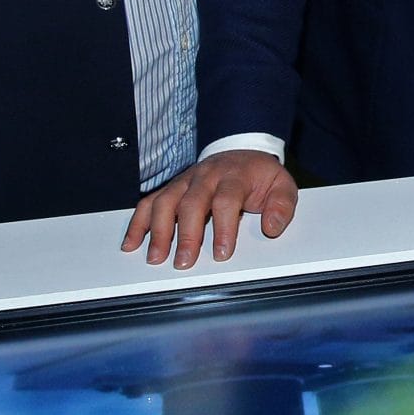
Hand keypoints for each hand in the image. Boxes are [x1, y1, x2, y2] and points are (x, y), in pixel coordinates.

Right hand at [122, 150, 299, 267]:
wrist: (241, 152)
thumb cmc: (260, 176)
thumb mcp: (282, 185)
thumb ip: (282, 206)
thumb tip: (271, 227)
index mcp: (235, 176)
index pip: (226, 200)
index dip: (223, 227)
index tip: (222, 253)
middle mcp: (206, 176)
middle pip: (191, 203)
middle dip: (186, 234)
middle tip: (184, 262)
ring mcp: (185, 181)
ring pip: (165, 201)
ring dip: (158, 231)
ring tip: (155, 258)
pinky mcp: (172, 188)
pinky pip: (149, 202)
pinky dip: (138, 222)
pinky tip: (131, 243)